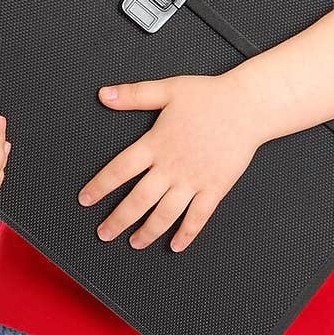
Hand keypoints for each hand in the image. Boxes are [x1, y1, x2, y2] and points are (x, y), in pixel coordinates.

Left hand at [78, 74, 265, 251]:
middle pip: (138, 200)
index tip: (86, 200)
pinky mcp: (214, 188)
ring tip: (134, 243)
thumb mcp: (167, 89)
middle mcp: (172, 166)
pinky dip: (186, 234)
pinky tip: (176, 245)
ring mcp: (194, 180)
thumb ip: (134, 95)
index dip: (100, 186)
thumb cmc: (209, 96)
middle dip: (118, 220)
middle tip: (104, 233)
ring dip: (147, 231)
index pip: (120, 170)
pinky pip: (198, 217)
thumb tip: (104, 95)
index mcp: (156, 144)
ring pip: (165, 214)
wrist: (248, 107)